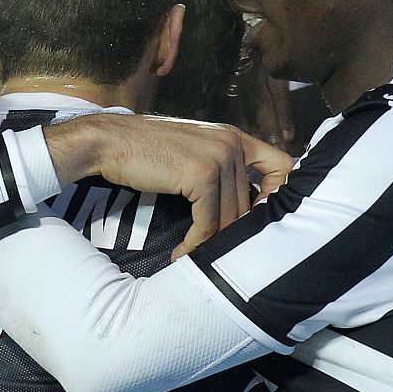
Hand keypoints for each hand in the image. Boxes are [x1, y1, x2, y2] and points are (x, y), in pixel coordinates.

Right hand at [44, 114, 292, 258]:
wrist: (109, 142)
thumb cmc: (143, 150)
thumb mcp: (190, 151)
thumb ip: (217, 169)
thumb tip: (236, 210)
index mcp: (233, 136)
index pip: (283, 165)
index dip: (279, 195)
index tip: (259, 219)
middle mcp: (231, 144)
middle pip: (249, 203)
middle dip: (231, 231)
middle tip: (214, 250)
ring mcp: (218, 158)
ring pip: (230, 217)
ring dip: (211, 242)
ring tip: (193, 255)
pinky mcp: (200, 176)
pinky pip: (208, 223)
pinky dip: (195, 244)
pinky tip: (181, 253)